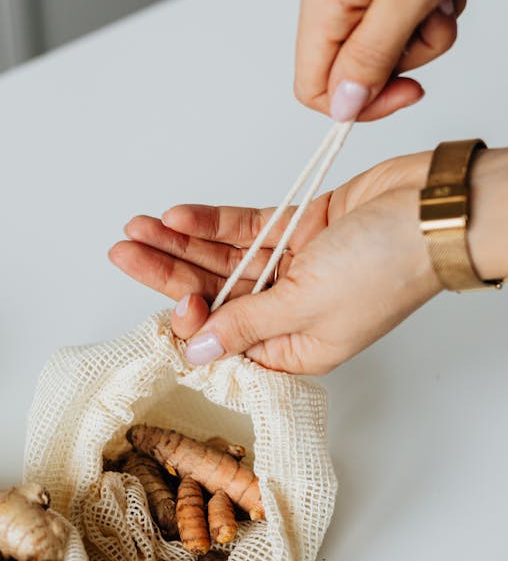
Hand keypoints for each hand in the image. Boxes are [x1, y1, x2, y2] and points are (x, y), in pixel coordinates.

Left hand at [109, 153, 441, 374]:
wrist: (436, 210)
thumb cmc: (390, 267)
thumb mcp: (305, 306)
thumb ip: (245, 325)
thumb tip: (198, 350)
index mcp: (295, 348)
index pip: (224, 339)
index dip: (189, 320)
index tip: (169, 301)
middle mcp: (290, 311)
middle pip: (214, 293)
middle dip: (167, 272)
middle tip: (124, 251)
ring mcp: (294, 268)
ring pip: (223, 257)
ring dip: (181, 243)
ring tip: (138, 228)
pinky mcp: (301, 230)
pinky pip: (246, 229)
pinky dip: (213, 222)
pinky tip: (178, 216)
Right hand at [296, 0, 507, 121]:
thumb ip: (371, 57)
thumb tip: (341, 106)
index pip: (314, 84)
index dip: (358, 103)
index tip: (406, 92)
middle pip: (351, 62)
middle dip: (403, 57)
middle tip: (435, 21)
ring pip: (380, 35)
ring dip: (423, 28)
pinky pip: (397, 4)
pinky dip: (428, 2)